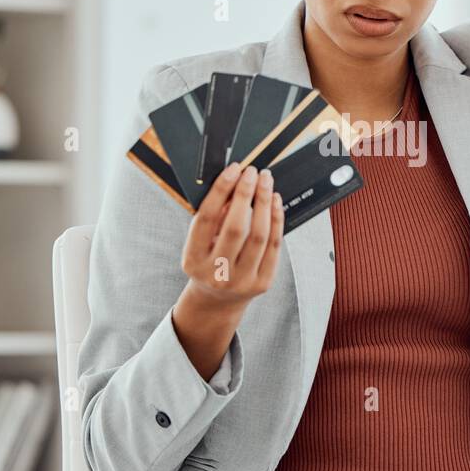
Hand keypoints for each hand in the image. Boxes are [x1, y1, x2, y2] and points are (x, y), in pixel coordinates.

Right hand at [180, 162, 284, 308]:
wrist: (217, 301)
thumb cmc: (208, 262)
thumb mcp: (200, 243)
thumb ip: (214, 217)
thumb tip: (235, 186)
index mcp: (193, 260)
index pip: (207, 219)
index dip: (221, 190)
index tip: (233, 169)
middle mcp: (215, 273)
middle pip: (235, 227)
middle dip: (247, 194)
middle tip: (253, 172)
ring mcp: (240, 281)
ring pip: (259, 236)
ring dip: (264, 203)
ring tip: (266, 182)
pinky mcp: (262, 283)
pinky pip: (274, 246)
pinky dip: (277, 220)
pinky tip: (275, 202)